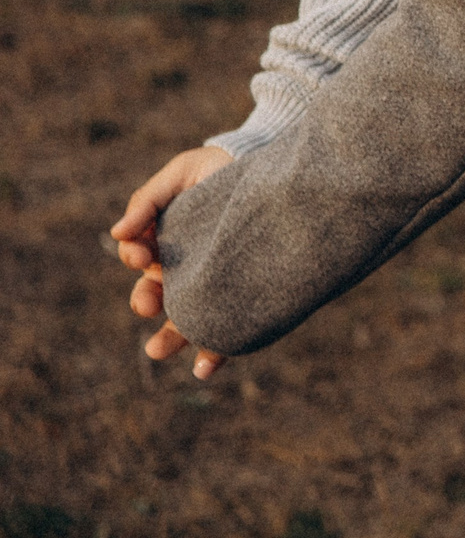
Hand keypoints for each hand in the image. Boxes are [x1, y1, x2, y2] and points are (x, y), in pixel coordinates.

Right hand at [109, 146, 233, 378]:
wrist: (274, 171)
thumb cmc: (219, 170)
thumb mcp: (182, 174)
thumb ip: (147, 201)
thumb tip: (117, 233)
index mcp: (165, 242)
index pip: (141, 258)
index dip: (136, 258)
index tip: (142, 254)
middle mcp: (186, 268)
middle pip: (158, 295)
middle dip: (147, 303)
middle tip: (147, 306)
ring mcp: (215, 282)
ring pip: (189, 318)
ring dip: (173, 336)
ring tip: (159, 349)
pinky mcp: (245, 293)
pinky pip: (229, 328)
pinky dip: (215, 351)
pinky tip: (205, 367)